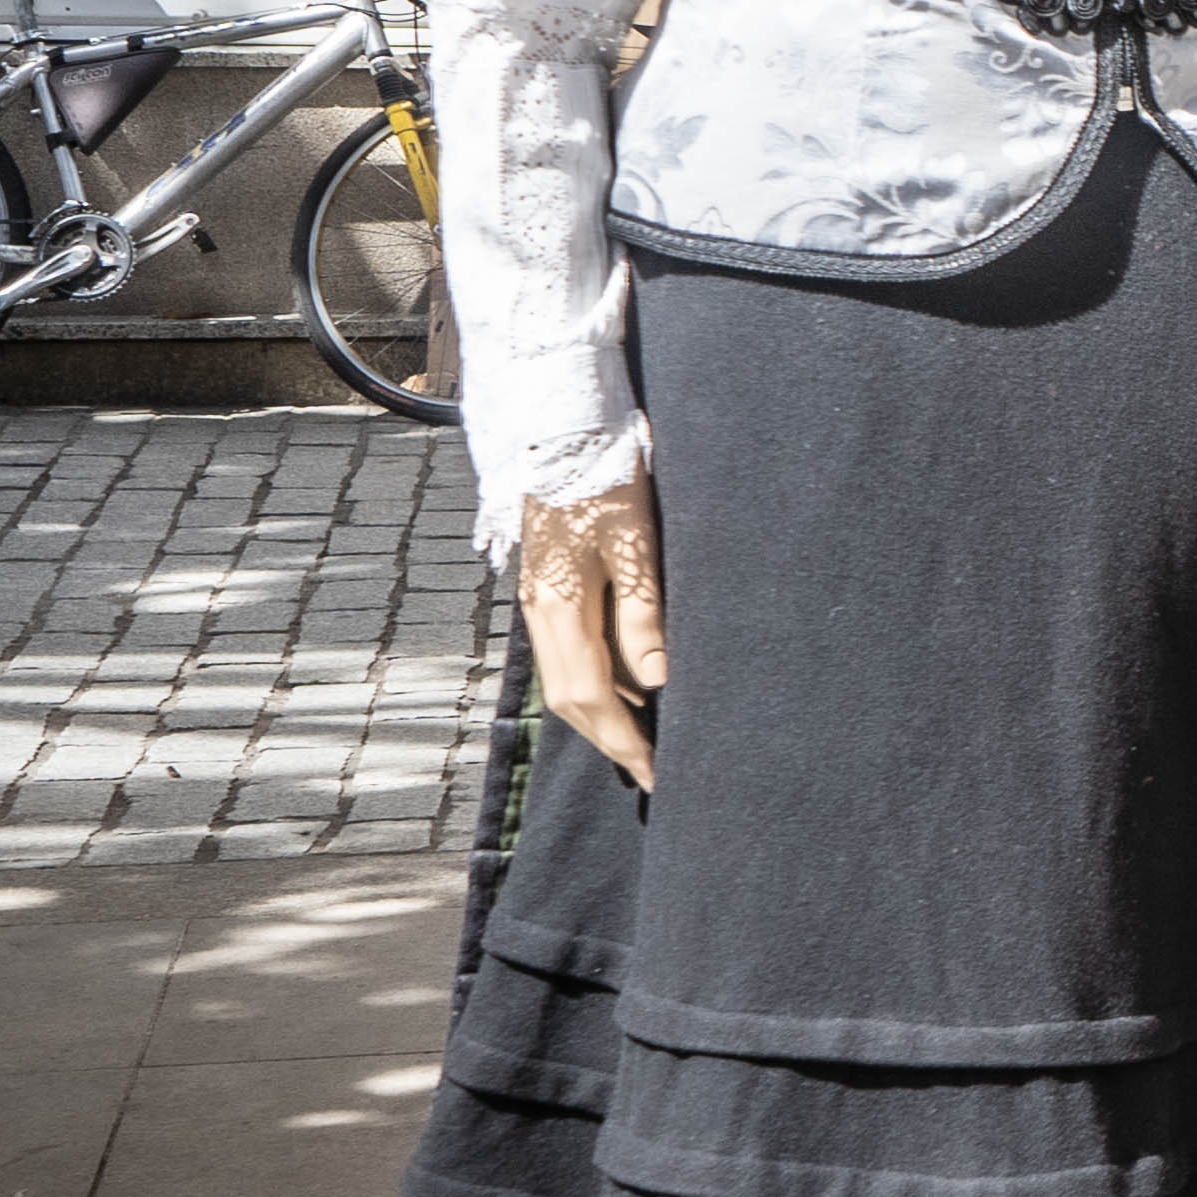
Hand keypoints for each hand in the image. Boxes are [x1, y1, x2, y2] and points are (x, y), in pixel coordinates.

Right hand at [518, 476, 665, 790]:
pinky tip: (634, 683)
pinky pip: (571, 648)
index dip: (623, 739)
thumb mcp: (635, 542)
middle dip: (611, 738)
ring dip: (604, 711)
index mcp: (558, 605)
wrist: (559, 425)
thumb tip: (655, 681)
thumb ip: (643, 612)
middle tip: (653, 770)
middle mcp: (540, 609)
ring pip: (567, 674)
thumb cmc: (604, 475)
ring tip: (647, 737)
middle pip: (571, 696)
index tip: (655, 771)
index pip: (590, 696)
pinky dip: (600, 676)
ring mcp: (540, 598)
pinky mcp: (550, 584)